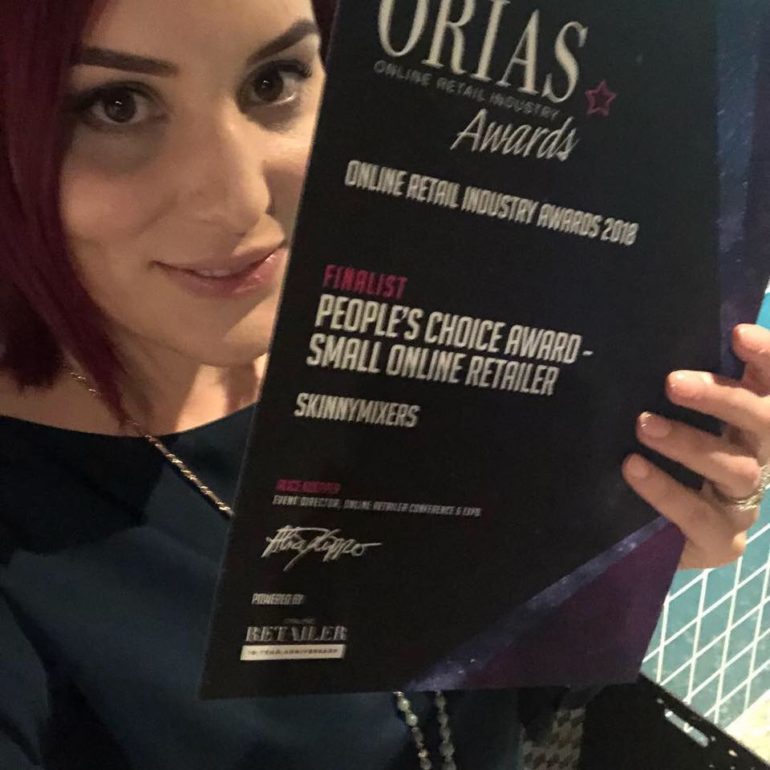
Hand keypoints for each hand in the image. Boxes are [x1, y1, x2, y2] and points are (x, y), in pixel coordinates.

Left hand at [622, 324, 769, 569]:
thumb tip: (654, 347)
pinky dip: (665, 490)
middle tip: (673, 381)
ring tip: (643, 425)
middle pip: (765, 423)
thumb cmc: (668, 467)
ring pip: (735, 468)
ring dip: (688, 443)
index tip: (738, 335)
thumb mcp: (676, 426)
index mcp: (753, 425)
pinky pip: (699, 515)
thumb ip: (682, 395)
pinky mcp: (722, 541)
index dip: (767, 359)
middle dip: (723, 398)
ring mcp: (744, 503)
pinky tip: (634, 467)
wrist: (653, 539)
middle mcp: (760, 459)